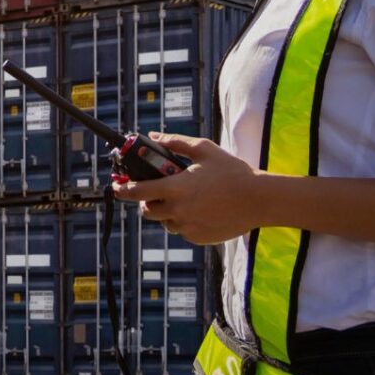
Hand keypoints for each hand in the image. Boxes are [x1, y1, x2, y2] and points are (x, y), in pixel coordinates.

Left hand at [111, 133, 273, 246]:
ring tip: (186, 199)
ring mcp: (187, 227)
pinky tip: (201, 209)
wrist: (258, 200)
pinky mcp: (198, 238)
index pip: (138, 192)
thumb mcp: (204, 150)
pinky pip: (182, 230)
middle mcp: (178, 210)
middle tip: (157, 191)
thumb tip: (154, 136)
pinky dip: (184, 221)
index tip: (116, 188)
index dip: (123, 190)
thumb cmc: (232, 171)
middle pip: (147, 210)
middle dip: (146, 201)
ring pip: (165, 222)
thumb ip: (175, 143)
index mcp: (176, 188)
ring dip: (167, 212)